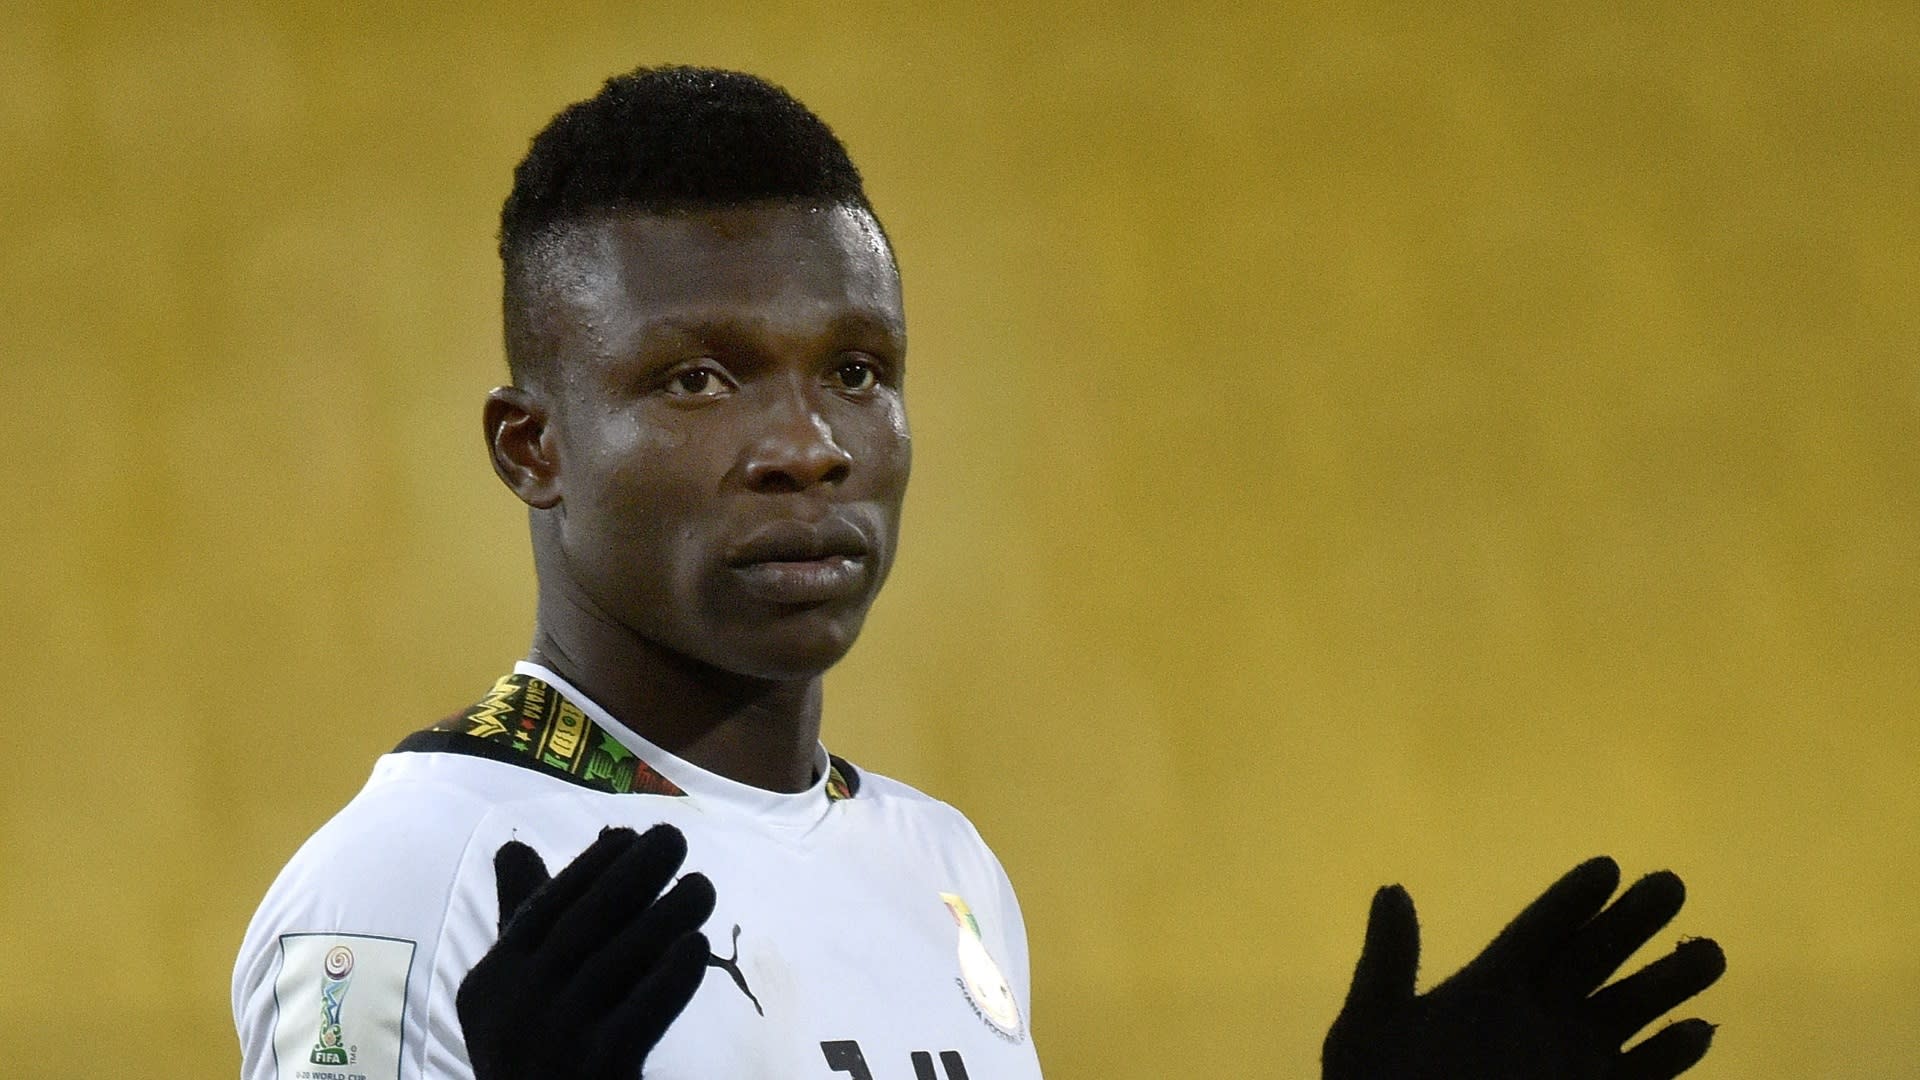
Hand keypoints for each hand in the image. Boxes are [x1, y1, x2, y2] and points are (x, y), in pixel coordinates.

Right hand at [458, 824, 715, 1079]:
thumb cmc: (540, 1058)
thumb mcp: (516, 995)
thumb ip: (520, 924)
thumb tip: (512, 849)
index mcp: (490, 985)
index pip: (542, 910)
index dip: (589, 868)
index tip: (630, 834)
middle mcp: (512, 1012)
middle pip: (582, 926)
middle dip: (632, 875)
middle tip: (677, 839)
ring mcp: (552, 1046)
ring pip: (617, 963)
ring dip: (665, 915)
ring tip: (702, 887)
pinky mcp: (595, 1075)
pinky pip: (639, 1015)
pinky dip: (670, 976)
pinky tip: (696, 945)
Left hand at [1324, 856, 1725, 1079]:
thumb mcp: (1371, 1027)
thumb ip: (1389, 962)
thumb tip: (1392, 890)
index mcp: (1487, 989)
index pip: (1539, 932)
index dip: (1572, 900)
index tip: (1609, 866)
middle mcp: (1537, 1018)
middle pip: (1594, 958)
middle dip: (1633, 923)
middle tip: (1673, 884)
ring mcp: (1567, 1063)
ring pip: (1628, 1013)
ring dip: (1667, 986)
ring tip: (1712, 953)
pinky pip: (1637, 1078)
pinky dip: (1667, 1058)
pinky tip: (1697, 1032)